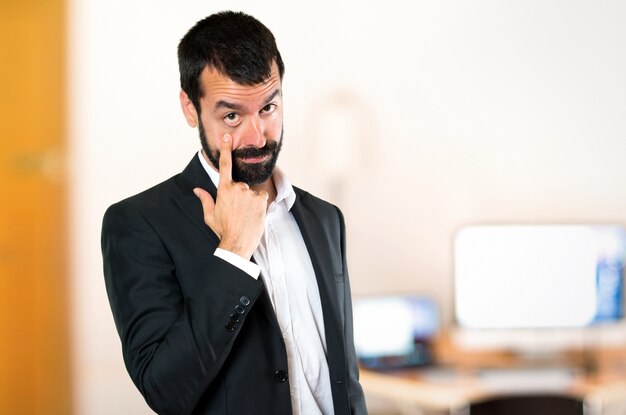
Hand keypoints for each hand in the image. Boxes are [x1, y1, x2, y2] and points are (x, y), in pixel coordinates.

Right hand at [194, 134, 268, 258]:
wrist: (237, 244)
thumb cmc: (223, 230)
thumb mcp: (210, 215)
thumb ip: (205, 199)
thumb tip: (197, 189)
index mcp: (223, 189)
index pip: (224, 165)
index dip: (226, 150)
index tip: (228, 137)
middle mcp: (237, 188)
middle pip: (240, 185)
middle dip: (240, 195)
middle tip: (237, 212)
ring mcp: (249, 193)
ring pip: (251, 193)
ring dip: (249, 201)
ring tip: (245, 216)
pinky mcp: (261, 199)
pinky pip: (261, 198)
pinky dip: (259, 204)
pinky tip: (254, 215)